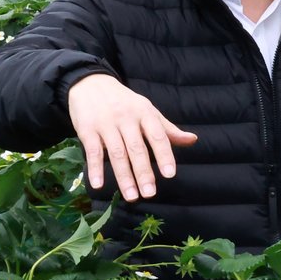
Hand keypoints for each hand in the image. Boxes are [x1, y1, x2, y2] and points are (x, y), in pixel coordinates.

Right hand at [67, 74, 197, 201]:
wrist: (91, 83)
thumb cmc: (125, 102)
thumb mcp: (148, 110)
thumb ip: (168, 129)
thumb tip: (193, 140)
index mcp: (145, 114)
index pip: (158, 136)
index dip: (165, 155)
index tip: (170, 175)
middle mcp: (126, 118)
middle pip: (137, 149)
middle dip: (144, 172)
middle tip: (150, 193)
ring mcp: (106, 124)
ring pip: (116, 153)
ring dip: (123, 176)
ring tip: (132, 196)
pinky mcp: (87, 129)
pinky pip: (92, 151)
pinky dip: (95, 169)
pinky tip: (98, 185)